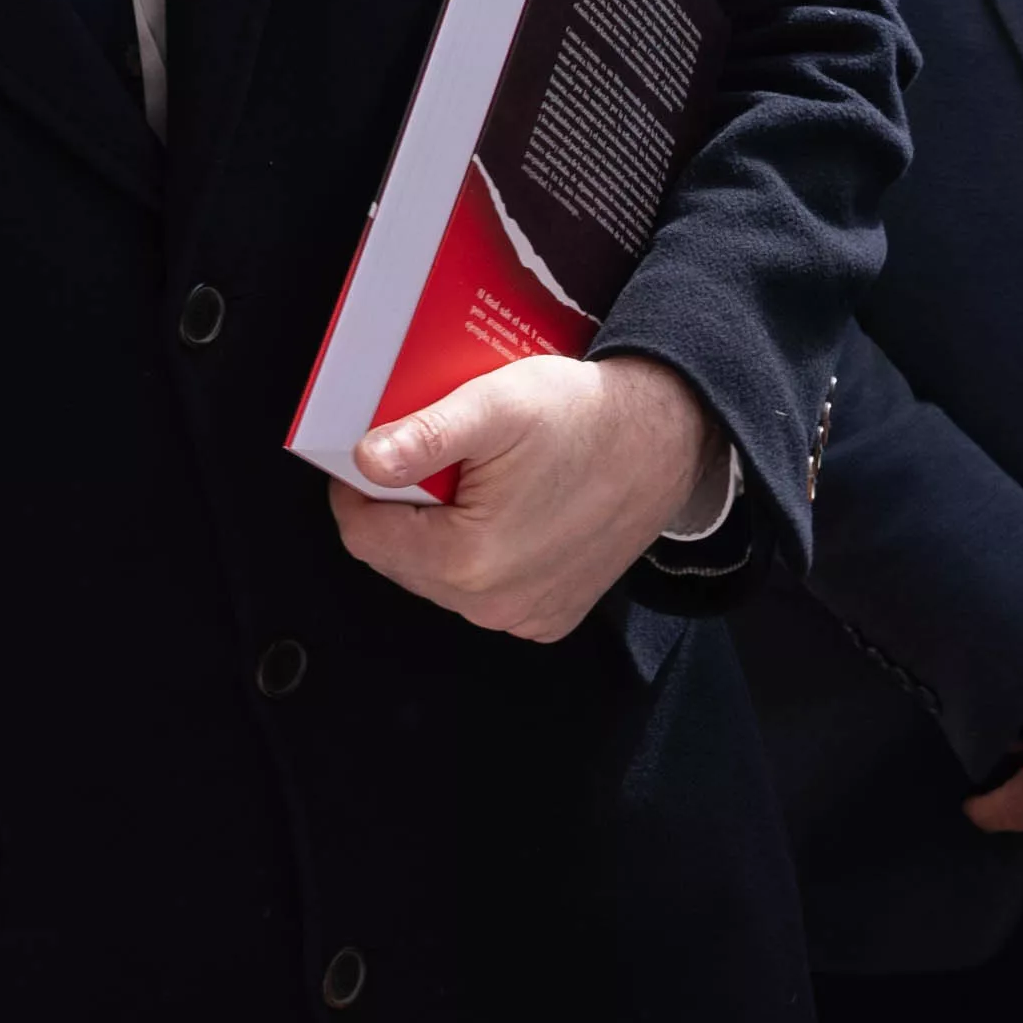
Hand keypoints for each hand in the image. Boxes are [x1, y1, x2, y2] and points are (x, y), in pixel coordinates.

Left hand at [336, 352, 712, 644]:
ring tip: (469, 482)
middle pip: (400, 561)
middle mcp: (493, 605)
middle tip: (429, 462)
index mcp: (468, 560)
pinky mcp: (550, 616)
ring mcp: (524, 617)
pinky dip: (479, 556)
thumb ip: (426, 436)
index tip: (370, 457)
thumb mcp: (498, 406)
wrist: (667, 438)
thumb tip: (366, 461)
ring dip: (438, 534)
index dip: (355, 492)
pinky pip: (485, 593)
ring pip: (440, 578)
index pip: (364, 538)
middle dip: (401, 512)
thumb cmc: (586, 418)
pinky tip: (503, 512)